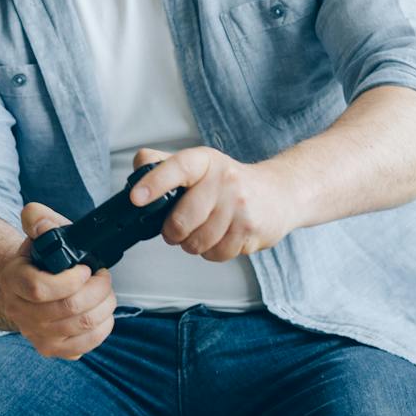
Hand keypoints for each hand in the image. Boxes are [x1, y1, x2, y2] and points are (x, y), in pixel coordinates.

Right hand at [2, 202, 115, 359]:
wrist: (24, 288)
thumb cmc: (38, 260)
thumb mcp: (36, 234)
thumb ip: (37, 219)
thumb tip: (41, 223)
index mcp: (13, 280)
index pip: (38, 288)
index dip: (70, 280)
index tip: (85, 269)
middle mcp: (19, 312)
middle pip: (68, 308)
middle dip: (97, 290)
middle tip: (102, 277)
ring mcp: (34, 334)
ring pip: (81, 326)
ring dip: (104, 306)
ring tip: (104, 292)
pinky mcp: (51, 349)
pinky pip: (84, 345)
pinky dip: (102, 327)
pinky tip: (101, 312)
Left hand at [128, 146, 294, 261]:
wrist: (279, 193)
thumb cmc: (231, 181)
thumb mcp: (200, 164)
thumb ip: (165, 164)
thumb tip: (139, 166)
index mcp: (205, 161)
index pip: (178, 167)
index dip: (155, 183)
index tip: (137, 198)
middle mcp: (225, 180)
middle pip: (182, 220)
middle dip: (173, 232)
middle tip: (177, 230)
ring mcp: (240, 206)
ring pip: (198, 242)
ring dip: (194, 244)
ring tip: (204, 231)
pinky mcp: (251, 229)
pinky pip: (217, 254)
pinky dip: (213, 252)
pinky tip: (221, 237)